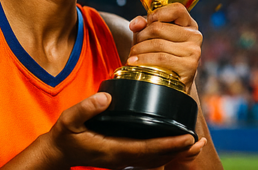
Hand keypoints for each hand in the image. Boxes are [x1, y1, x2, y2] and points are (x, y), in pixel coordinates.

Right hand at [42, 91, 205, 168]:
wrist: (58, 152)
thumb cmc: (65, 136)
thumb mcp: (69, 120)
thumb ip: (86, 108)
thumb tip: (106, 97)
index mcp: (113, 149)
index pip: (146, 149)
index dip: (168, 144)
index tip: (186, 137)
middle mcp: (121, 157)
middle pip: (156, 158)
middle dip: (178, 151)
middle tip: (199, 141)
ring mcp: (123, 158)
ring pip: (155, 160)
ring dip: (175, 153)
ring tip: (196, 143)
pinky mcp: (123, 154)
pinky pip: (149, 156)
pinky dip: (165, 151)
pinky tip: (176, 143)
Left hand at [127, 3, 202, 93]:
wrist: (173, 85)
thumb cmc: (162, 56)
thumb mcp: (154, 38)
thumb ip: (145, 25)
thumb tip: (135, 23)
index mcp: (189, 24)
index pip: (177, 9)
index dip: (158, 13)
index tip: (146, 23)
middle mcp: (195, 35)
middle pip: (160, 27)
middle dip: (141, 36)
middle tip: (134, 46)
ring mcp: (194, 50)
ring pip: (158, 44)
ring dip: (139, 50)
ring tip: (131, 57)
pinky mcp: (190, 66)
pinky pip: (162, 58)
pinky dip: (144, 60)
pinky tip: (135, 63)